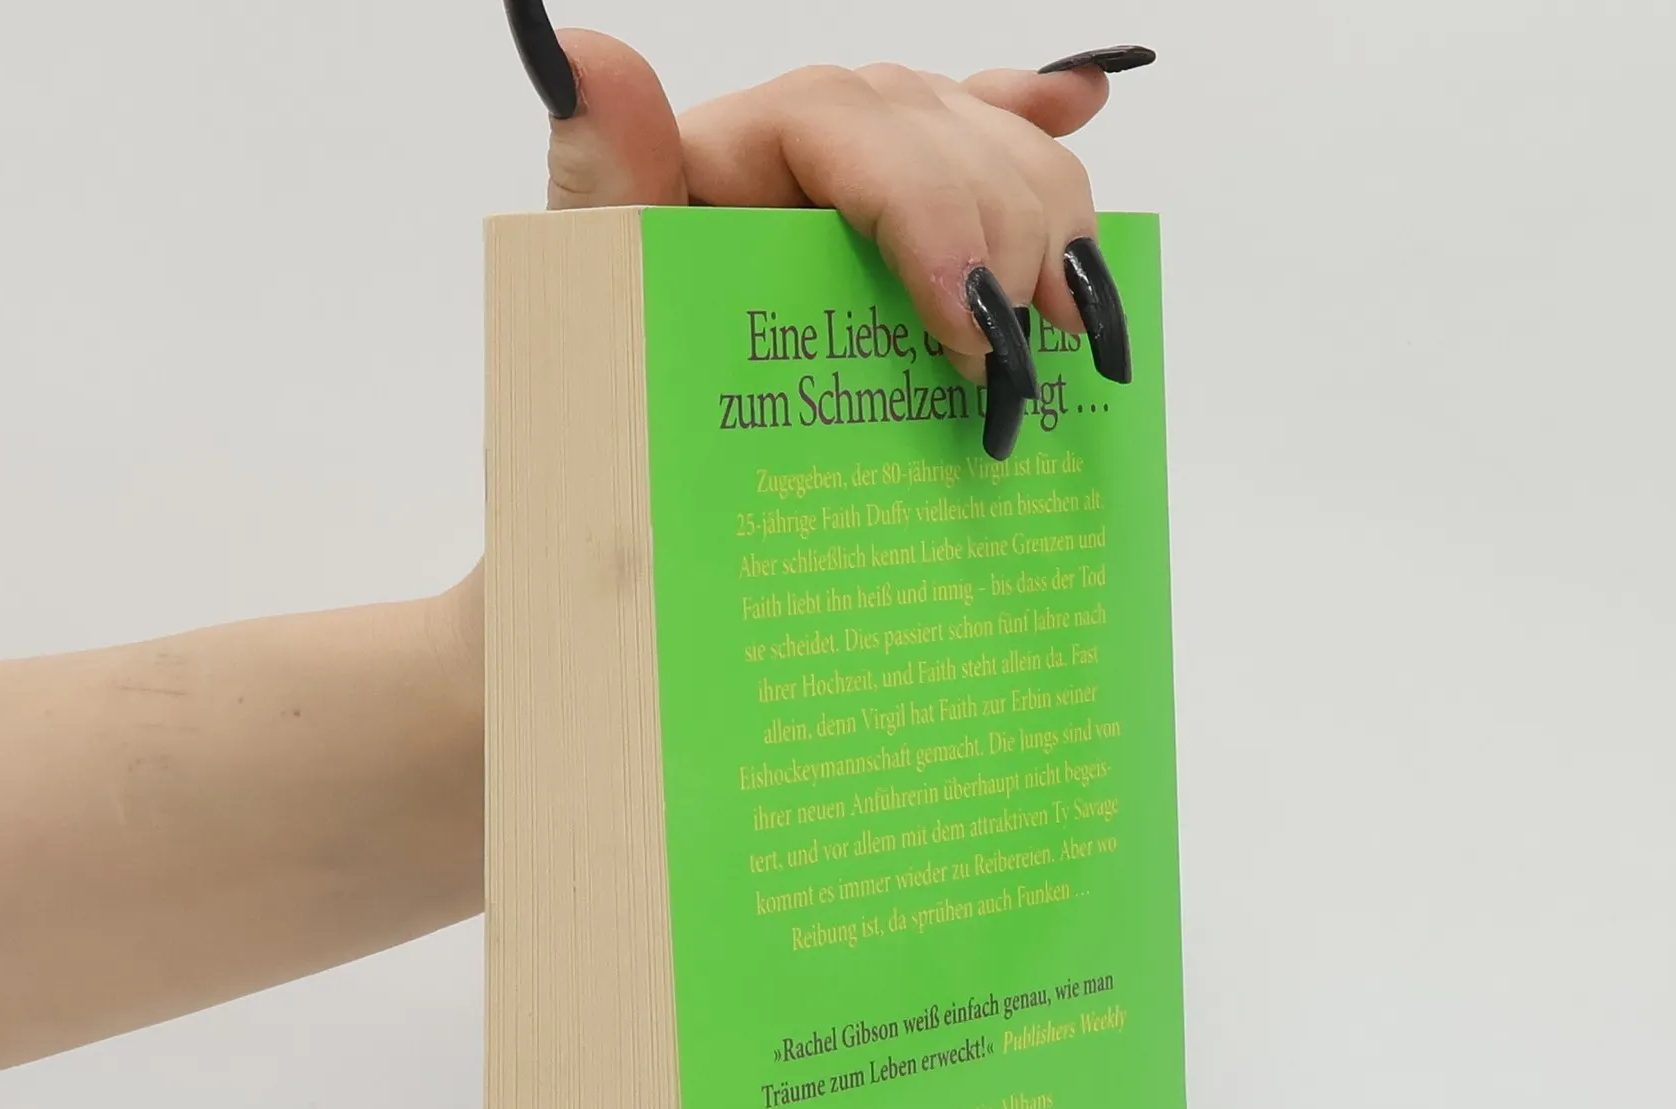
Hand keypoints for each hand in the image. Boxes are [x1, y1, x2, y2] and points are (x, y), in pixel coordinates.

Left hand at [501, 3, 1150, 456]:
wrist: (630, 481)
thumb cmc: (612, 404)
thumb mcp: (595, 303)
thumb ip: (600, 179)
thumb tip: (590, 59)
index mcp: (726, 153)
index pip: (849, 121)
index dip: (928, 208)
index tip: (965, 324)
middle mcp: (798, 141)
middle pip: (935, 127)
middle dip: (1001, 236)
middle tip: (1010, 371)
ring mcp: (854, 171)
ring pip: (981, 136)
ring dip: (1046, 214)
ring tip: (1067, 319)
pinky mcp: (890, 211)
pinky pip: (977, 134)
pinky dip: (1031, 125)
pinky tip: (1085, 104)